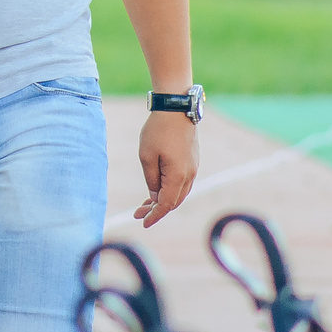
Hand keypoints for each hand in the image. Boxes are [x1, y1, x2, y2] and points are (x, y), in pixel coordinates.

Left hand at [133, 111, 198, 227]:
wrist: (176, 108)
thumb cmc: (158, 130)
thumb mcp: (146, 156)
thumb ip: (151, 179)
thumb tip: (154, 195)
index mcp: (178, 176)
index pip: (166, 204)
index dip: (155, 215)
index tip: (143, 222)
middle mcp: (189, 175)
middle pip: (174, 201)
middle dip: (157, 210)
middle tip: (138, 213)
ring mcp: (193, 168)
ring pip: (179, 193)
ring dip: (163, 200)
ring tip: (145, 204)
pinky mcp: (192, 161)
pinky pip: (182, 182)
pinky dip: (170, 189)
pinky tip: (157, 189)